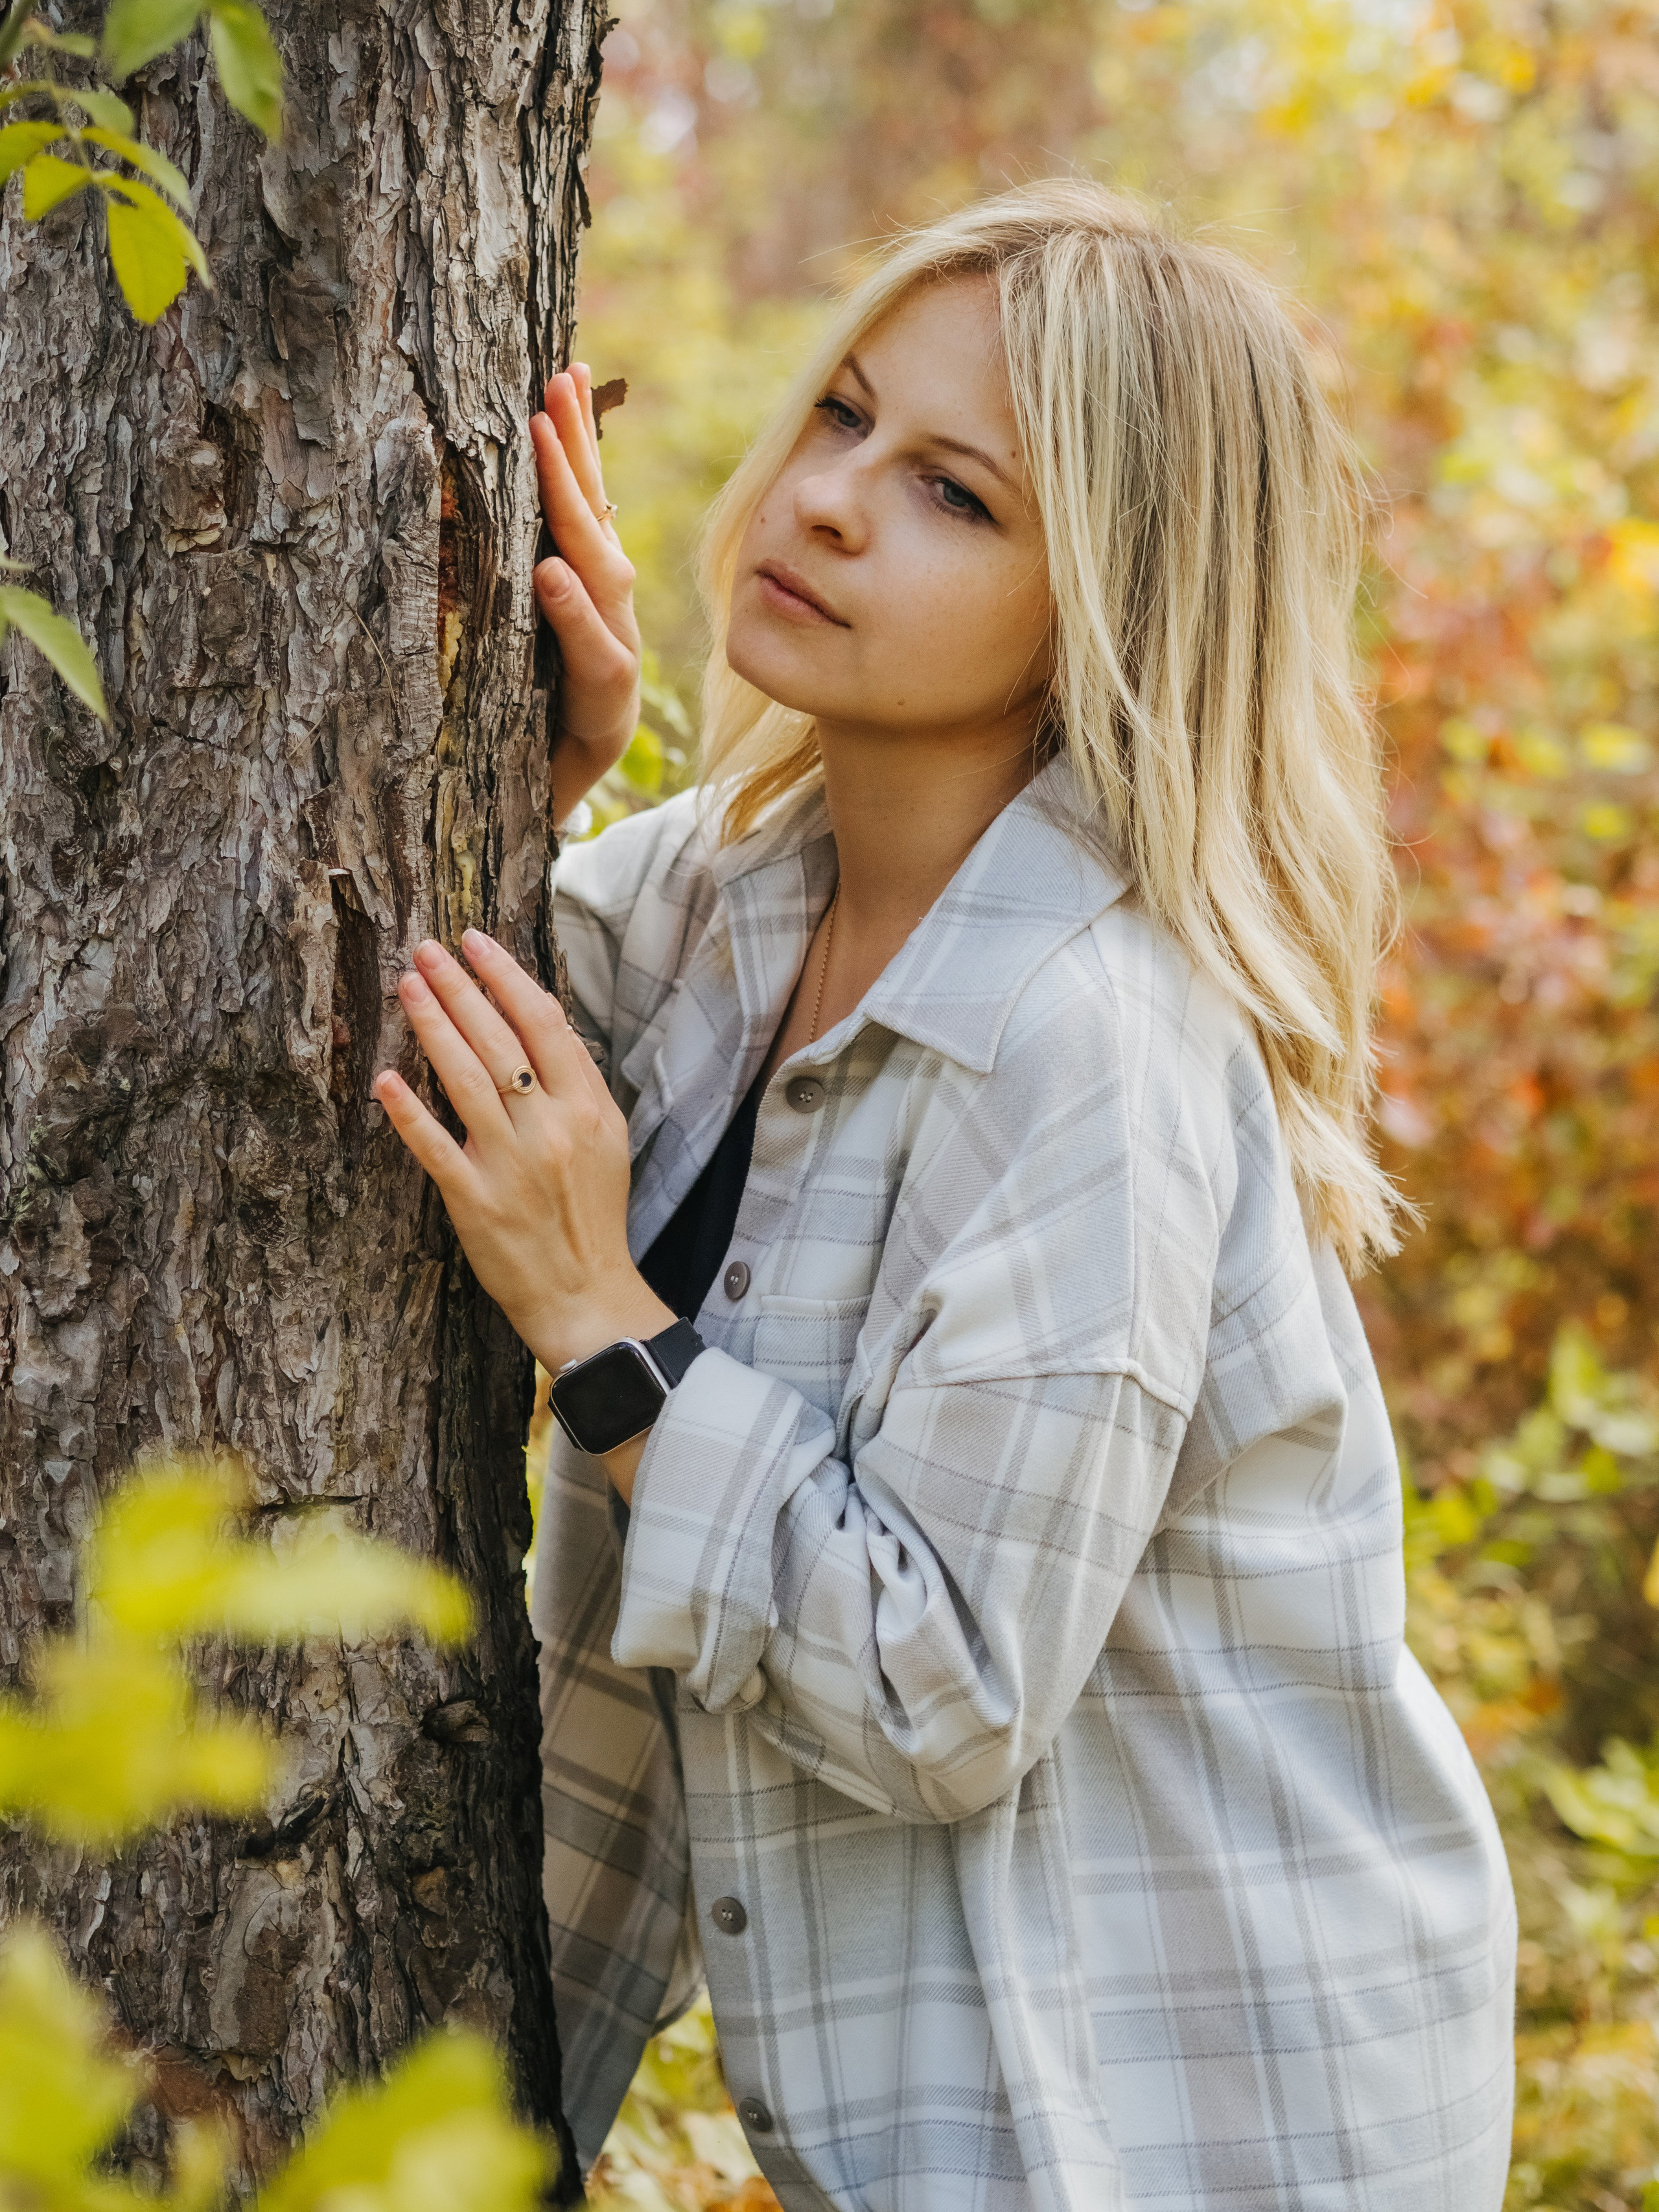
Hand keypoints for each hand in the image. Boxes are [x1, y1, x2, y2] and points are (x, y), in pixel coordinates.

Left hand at [373, 931, 673, 1384]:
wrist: (586, 1293)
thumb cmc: (593, 1215)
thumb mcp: (607, 1139)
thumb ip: (578, 1082)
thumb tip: (544, 1023)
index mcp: (587, 1108)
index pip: (543, 1022)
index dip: (506, 976)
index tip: (475, 943)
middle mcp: (551, 1128)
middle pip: (499, 1039)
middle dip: (460, 987)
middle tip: (426, 950)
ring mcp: (510, 1164)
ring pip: (465, 1079)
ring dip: (433, 1026)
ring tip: (408, 985)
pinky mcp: (474, 1200)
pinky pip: (434, 1147)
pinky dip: (409, 1111)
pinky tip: (385, 1077)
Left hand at [531, 364, 641, 827]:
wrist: (539, 809)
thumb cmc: (518, 722)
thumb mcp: (509, 642)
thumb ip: (511, 584)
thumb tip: (480, 510)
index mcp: (585, 594)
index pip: (586, 503)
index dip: (580, 439)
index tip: (565, 367)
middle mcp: (609, 616)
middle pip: (597, 521)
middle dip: (579, 451)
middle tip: (555, 382)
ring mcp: (613, 659)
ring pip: (603, 575)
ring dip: (573, 507)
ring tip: (546, 442)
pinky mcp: (605, 709)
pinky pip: (595, 655)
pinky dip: (573, 613)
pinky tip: (550, 574)